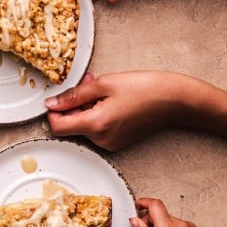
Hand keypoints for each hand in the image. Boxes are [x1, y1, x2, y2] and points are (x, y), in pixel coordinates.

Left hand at [45, 72, 176, 150]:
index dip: (53, 112)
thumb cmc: (145, 88)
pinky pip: (97, 128)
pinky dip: (96, 114)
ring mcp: (109, 143)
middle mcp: (101, 139)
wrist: (176, 100)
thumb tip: (51, 104)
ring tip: (101, 88)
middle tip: (87, 82)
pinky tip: (109, 100)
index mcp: (96, 125)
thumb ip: (73, 95)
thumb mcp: (104, 84)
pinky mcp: (117, 142)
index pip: (57, 127)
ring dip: (86, 106)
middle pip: (71, 125)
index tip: (59, 97)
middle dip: (73, 103)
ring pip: (84, 125)